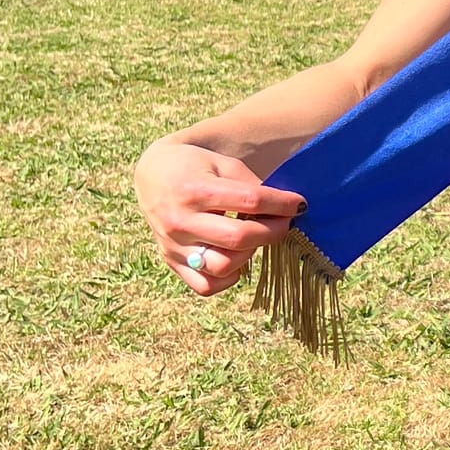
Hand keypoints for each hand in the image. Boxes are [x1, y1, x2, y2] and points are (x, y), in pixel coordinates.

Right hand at [134, 138, 303, 296]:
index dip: (281, 204)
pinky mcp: (171, 261)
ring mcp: (174, 245)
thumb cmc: (194, 166)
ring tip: (255, 238)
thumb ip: (250, 186)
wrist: (151, 176)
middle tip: (284, 223)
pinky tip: (236, 258)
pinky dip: (227, 277)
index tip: (298, 205)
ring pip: (222, 266)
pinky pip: (205, 285)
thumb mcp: (222, 164)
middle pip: (239, 238)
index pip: (249, 202)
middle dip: (273, 231)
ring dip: (249, 255)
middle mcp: (180, 221)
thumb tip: (285, 209)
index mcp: (194, 191)